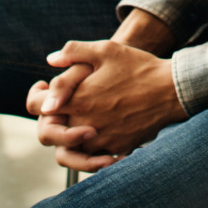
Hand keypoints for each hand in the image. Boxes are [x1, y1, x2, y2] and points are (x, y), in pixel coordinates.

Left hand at [26, 39, 184, 171]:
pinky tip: (99, 131)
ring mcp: (100, 140)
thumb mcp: (107, 50)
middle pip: (47, 133)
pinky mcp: (116, 148)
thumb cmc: (140, 68)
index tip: (43, 90)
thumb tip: (50, 60)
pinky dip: (90, 148)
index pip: (36, 106)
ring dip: (68, 136)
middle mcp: (83, 124)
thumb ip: (73, 51)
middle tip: (57, 109)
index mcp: (77, 100)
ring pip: (68, 148)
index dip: (35, 96)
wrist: (173, 90)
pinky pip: (93, 156)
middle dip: (49, 121)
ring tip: (78, 121)